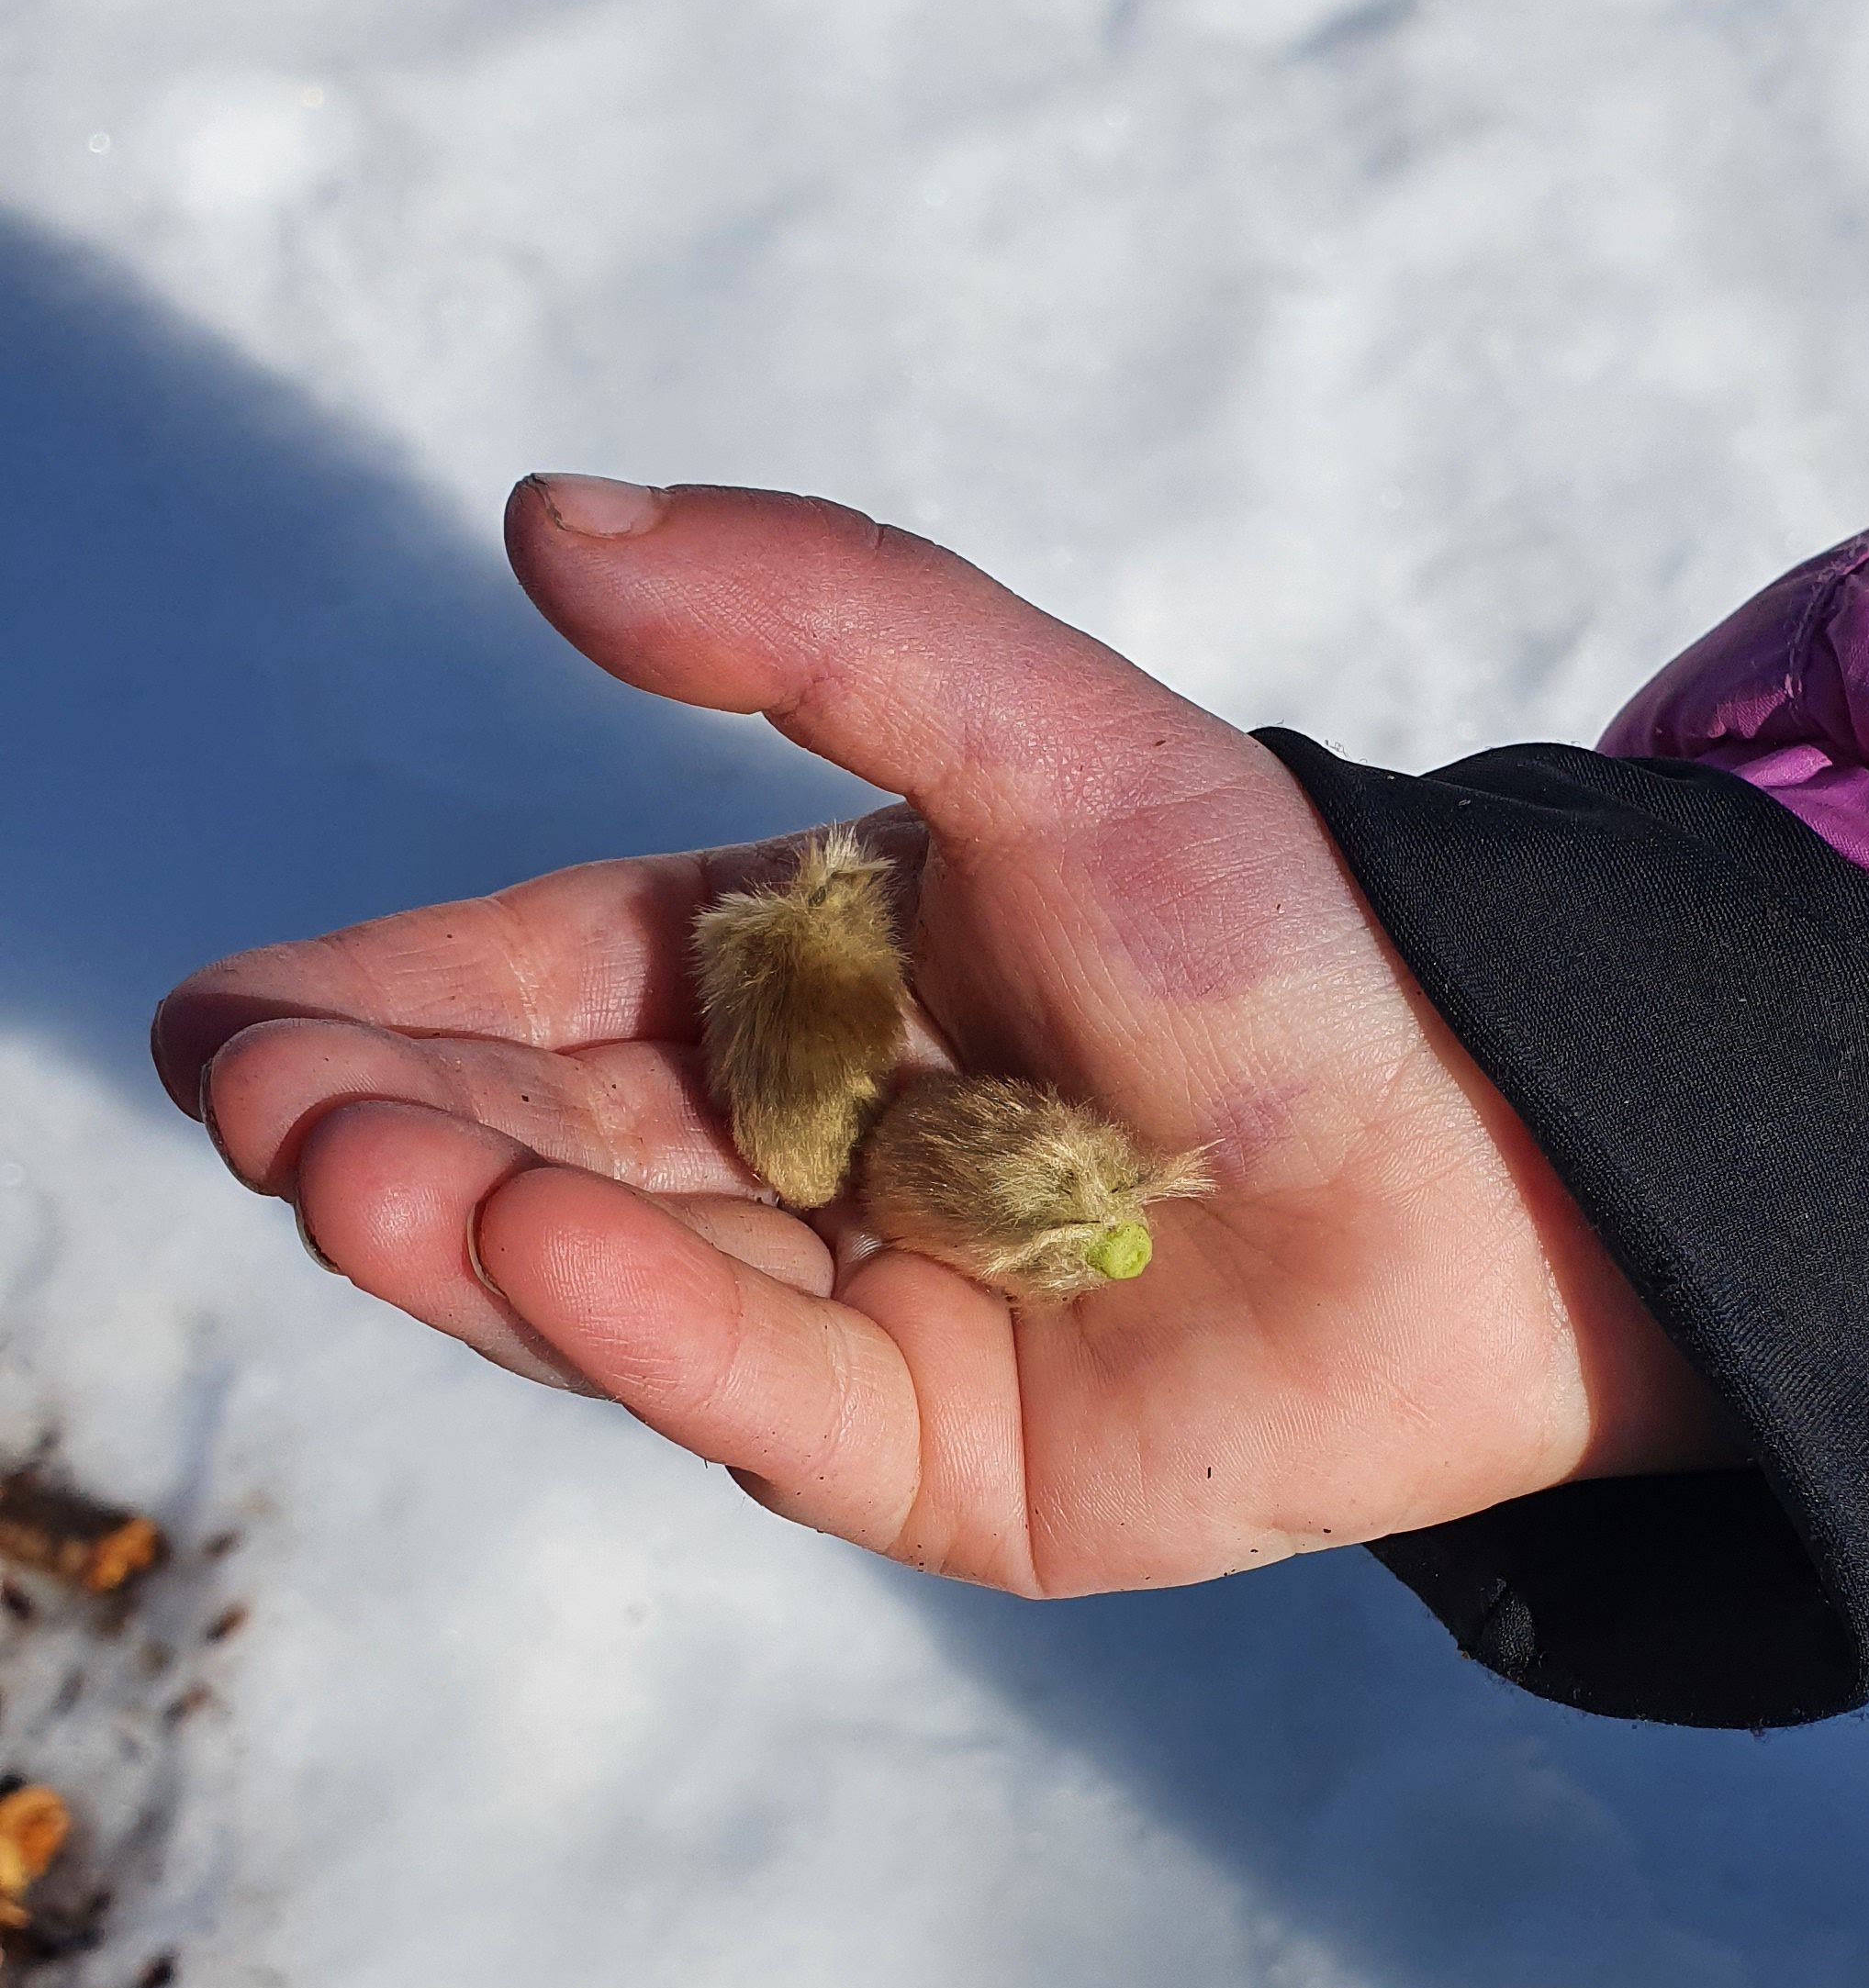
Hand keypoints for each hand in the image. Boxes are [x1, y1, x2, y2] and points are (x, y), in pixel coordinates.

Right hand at [153, 480, 1727, 1593]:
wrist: (1523, 1142)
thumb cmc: (1287, 928)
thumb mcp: (1042, 730)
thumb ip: (816, 617)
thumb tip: (540, 520)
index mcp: (801, 990)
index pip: (546, 990)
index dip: (386, 998)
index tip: (226, 1014)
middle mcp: (808, 1164)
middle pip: (548, 1143)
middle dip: (386, 1122)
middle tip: (253, 1105)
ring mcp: (868, 1325)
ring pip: (624, 1282)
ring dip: (473, 1226)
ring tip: (339, 1166)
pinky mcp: (950, 1467)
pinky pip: (771, 1398)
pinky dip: (653, 1332)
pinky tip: (535, 1242)